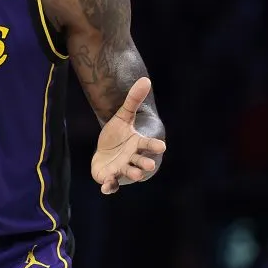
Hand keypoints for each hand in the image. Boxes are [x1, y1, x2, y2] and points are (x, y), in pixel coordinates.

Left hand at [91, 77, 166, 194]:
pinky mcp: (110, 177)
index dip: (154, 145)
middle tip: (149, 165)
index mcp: (138, 144)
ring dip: (132, 174)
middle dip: (145, 163)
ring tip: (136, 174)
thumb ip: (133, 100)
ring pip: (129, 172)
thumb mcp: (123, 116)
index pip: (148, 144)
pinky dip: (109, 187)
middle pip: (141, 160)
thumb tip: (145, 79)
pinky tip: (106, 188)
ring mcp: (122, 168)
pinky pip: (111, 184)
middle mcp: (133, 158)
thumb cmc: (118, 134)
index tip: (162, 146)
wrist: (107, 151)